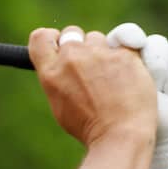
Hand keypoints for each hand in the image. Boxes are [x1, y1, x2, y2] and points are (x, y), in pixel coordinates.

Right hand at [29, 25, 156, 148]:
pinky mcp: (124, 54)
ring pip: (98, 38)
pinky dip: (125, 57)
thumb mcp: (60, 105)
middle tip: (89, 65)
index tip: (59, 44)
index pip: (41, 38)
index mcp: (51, 73)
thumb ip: (58, 79)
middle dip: (79, 44)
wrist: (120, 135)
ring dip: (102, 51)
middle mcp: (72, 58)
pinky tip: (126, 77)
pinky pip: (124, 44)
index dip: (51, 38)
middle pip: (71, 33)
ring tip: (110, 77)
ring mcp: (99, 54)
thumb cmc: (89, 127)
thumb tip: (61, 65)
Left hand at [107, 23, 167, 168]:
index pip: (126, 36)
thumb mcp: (107, 97)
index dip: (129, 36)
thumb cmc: (133, 128)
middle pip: (155, 42)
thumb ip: (96, 69)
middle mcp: (148, 67)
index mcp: (122, 70)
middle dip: (157, 66)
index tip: (133, 43)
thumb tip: (88, 41)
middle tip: (155, 89)